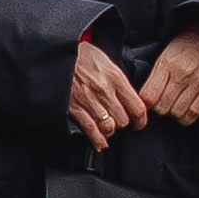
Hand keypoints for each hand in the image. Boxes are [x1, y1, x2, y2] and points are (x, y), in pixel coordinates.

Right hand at [67, 34, 148, 151]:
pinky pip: (90, 130)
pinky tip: (101, 144)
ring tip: (109, 127)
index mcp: (115, 78)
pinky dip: (97, 140)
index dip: (141, 120)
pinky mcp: (75, 108)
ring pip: (109, 127)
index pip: (137, 107)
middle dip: (123, 123)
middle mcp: (104, 91)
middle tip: (120, 122)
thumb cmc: (82, 55)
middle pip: (123, 120)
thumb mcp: (106, 61)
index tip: (140, 123)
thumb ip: (119, 80)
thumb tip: (130, 97)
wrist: (57, 54)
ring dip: (110, 130)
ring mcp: (89, 101)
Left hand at [139, 27, 198, 124]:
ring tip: (172, 105)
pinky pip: (193, 114)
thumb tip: (143, 102)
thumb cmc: (181, 50)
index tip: (147, 102)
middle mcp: (183, 74)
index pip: (150, 95)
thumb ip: (152, 79)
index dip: (145, 103)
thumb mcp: (163, 57)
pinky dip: (185, 117)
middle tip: (160, 103)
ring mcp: (198, 84)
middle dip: (158, 108)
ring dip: (172, 113)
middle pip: (163, 107)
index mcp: (168, 63)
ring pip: (178, 113)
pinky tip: (182, 110)